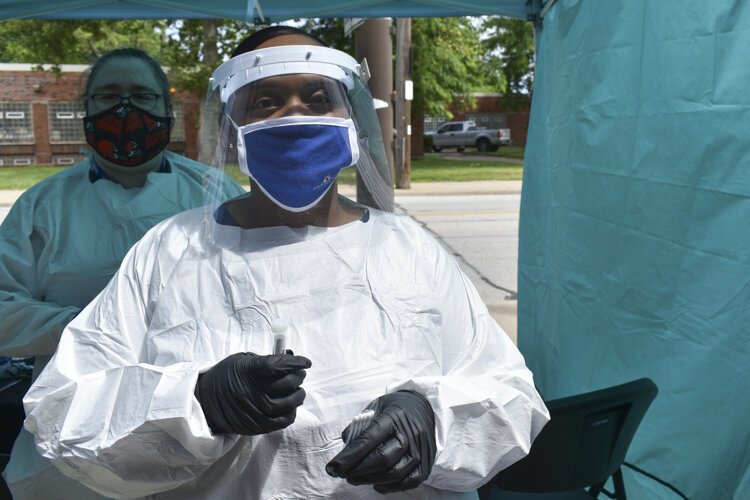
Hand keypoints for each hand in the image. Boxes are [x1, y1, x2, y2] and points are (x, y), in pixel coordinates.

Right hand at [195, 352, 310, 434]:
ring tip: (298, 390)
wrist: (205, 401)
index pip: (278, 365)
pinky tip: (290, 405)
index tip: (306, 362)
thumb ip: (265, 360)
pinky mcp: (257, 425)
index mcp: (248, 371)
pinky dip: (292, 412)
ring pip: (289, 403)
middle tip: (300, 373)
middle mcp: (252, 391)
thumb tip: (289, 360)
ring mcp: (255, 410)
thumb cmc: (227, 376)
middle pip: (287, 383)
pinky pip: (283, 420)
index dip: (296, 362)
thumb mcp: (241, 360)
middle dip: (299, 376)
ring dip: (298, 394)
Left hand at [326, 391, 435, 493]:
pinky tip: (375, 483)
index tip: (333, 467)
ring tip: (354, 478)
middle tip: (341, 473)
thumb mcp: (375, 407)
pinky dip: (388, 486)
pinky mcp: (425, 465)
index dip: (349, 456)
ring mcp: (419, 451)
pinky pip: (407, 482)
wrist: (424, 408)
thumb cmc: (395, 409)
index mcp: (394, 417)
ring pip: (393, 473)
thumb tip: (345, 446)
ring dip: (369, 479)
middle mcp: (409, 435)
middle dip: (357, 470)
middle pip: (381, 459)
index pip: (369, 440)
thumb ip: (359, 425)